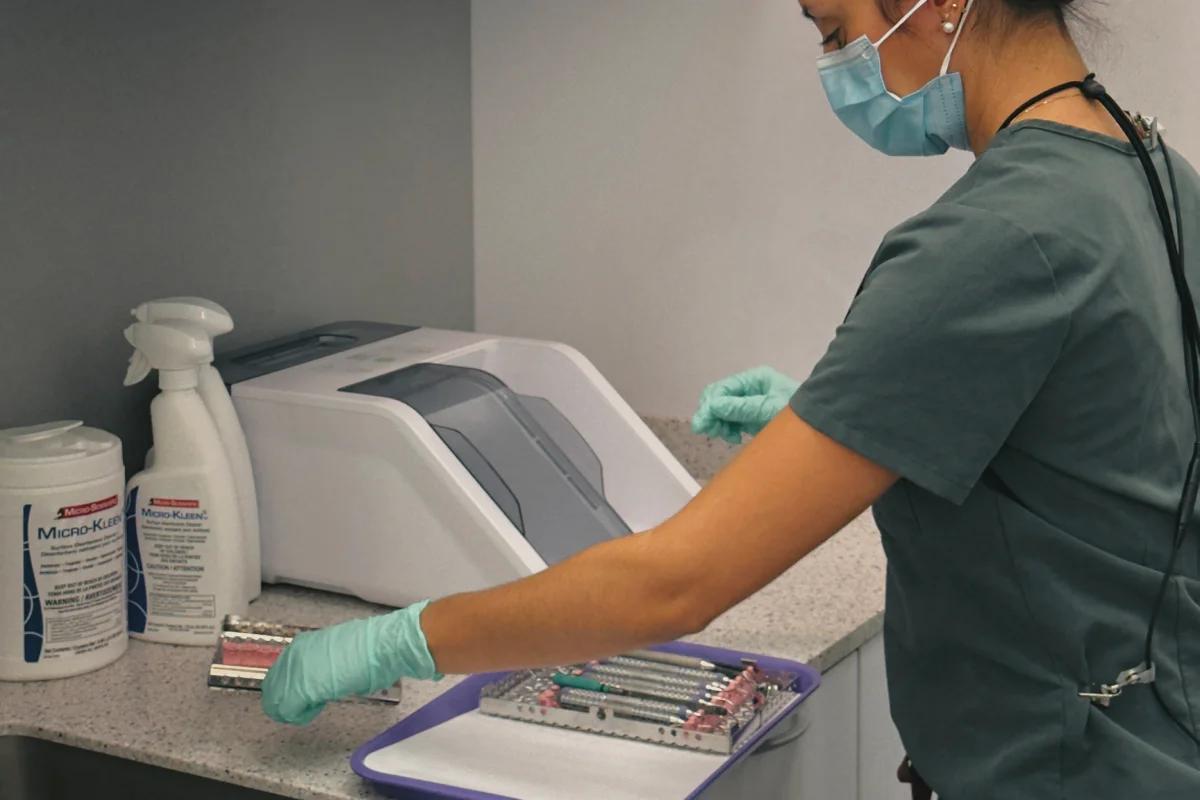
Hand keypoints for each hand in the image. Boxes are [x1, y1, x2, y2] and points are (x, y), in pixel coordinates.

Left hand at [261, 600, 440, 724]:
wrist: (382, 646)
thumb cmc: (370, 650)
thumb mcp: (339, 653)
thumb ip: (323, 664)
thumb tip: (321, 679)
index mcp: (303, 645)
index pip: (279, 675)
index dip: (289, 690)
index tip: (305, 697)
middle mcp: (294, 655)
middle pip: (271, 689)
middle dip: (285, 702)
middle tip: (305, 708)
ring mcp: (295, 671)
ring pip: (275, 701)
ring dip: (292, 710)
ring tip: (311, 710)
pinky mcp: (301, 688)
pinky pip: (287, 710)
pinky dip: (299, 716)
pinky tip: (314, 711)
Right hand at [691, 366, 800, 443]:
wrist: (821, 426)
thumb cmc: (799, 414)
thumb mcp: (768, 409)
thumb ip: (741, 408)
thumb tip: (713, 406)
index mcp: (754, 380)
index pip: (723, 388)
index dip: (710, 404)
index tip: (703, 423)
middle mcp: (750, 388)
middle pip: (719, 398)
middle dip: (711, 414)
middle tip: (711, 431)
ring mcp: (751, 402)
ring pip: (722, 411)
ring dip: (718, 423)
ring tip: (728, 437)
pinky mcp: (753, 417)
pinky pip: (731, 421)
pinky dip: (727, 429)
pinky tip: (734, 438)